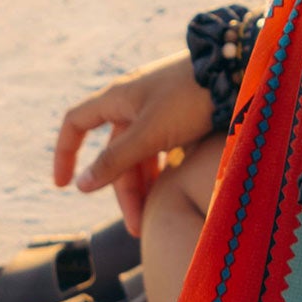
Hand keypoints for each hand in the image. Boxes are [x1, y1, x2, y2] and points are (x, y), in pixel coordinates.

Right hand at [51, 51, 213, 235]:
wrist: (236, 74)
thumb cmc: (189, 99)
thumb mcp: (149, 133)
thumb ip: (116, 160)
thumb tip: (81, 185)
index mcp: (117, 98)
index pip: (76, 123)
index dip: (65, 153)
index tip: (64, 185)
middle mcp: (133, 102)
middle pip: (116, 152)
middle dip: (124, 190)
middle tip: (137, 227)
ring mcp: (158, 109)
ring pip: (141, 153)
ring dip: (145, 186)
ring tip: (157, 218)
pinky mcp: (181, 116)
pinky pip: (162, 148)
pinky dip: (163, 171)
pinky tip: (173, 191)